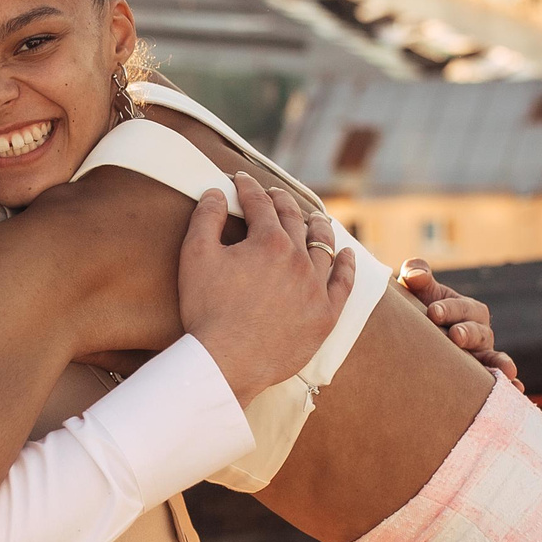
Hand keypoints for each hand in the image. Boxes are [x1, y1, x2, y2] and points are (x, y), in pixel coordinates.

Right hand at [181, 172, 356, 402]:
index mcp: (269, 241)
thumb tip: (215, 191)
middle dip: (281, 202)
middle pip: (294, 221)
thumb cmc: (207, 310)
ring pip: (324, 247)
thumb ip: (205, 218)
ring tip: (314, 219)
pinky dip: (347, 265)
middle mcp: (299, 259)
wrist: (227, 361)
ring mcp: (316, 287)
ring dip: (318, 227)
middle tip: (274, 195)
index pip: (260, 204)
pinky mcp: (325, 315)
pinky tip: (346, 254)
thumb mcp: (195, 256)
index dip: (248, 189)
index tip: (240, 181)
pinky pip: (344, 284)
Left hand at [399, 259, 521, 390]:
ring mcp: (481, 355)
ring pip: (492, 356)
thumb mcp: (416, 291)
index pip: (462, 307)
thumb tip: (415, 275)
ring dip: (498, 362)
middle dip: (468, 332)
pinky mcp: (481, 377)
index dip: (449, 308)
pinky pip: (497, 380)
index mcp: (466, 309)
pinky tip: (516, 389)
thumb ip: (416, 275)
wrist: (412, 339)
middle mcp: (479, 331)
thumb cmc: (417, 311)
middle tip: (455, 335)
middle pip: (478, 331)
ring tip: (506, 370)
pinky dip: (510, 384)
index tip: (433, 312)